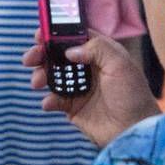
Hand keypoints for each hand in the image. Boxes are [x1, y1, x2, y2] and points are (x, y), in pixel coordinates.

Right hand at [23, 33, 160, 147]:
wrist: (133, 130)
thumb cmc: (132, 95)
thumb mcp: (120, 64)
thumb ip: (97, 49)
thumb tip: (69, 51)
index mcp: (99, 53)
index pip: (74, 37)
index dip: (56, 34)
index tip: (40, 35)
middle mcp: (87, 68)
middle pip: (57, 55)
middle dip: (41, 54)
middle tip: (30, 59)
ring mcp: (79, 87)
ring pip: (52, 76)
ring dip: (41, 76)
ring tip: (37, 82)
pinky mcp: (73, 107)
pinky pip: (54, 99)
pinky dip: (48, 100)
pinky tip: (49, 103)